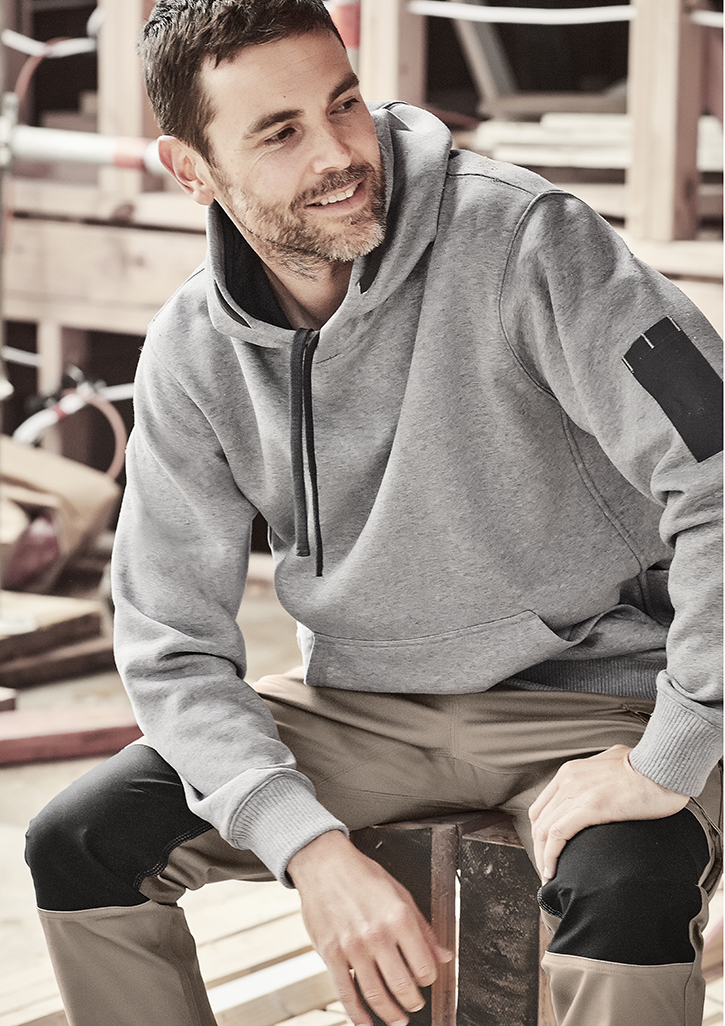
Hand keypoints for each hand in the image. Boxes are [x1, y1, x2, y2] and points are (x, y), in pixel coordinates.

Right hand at [287, 831, 452, 1025]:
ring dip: (390, 1014)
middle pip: (402, 986)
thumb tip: (444, 955)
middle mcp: (378, 934)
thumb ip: (424, 928)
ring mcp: (352, 946)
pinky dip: (357, 1015)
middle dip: (413, 1002)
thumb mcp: (401, 894)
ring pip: (376, 995)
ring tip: (397, 1019)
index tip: (426, 980)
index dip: (429, 979)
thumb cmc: (363, 875)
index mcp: (399, 918)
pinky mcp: (330, 953)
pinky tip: (365, 1023)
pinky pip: (345, 993)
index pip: (424, 966)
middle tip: (414, 1005)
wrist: (325, 864)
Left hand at [528, 745, 688, 882]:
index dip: (541, 833)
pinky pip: (559, 835)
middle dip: (539, 849)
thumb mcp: (614, 764)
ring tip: (550, 878)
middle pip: (540, 821)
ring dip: (543, 857)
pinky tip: (554, 872)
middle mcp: (568, 780)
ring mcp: (577, 792)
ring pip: (544, 830)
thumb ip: (601, 775)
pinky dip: (551, 856)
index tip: (547, 852)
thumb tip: (606, 788)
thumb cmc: (649, 767)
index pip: (542, 806)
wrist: (665, 765)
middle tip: (548, 870)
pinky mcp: (591, 807)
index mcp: (571, 771)